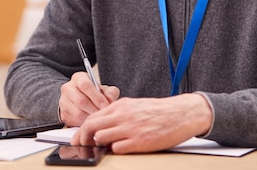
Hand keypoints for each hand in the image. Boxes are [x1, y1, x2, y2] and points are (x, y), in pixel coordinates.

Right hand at [58, 72, 119, 126]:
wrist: (81, 99)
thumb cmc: (94, 94)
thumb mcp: (104, 89)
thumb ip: (110, 93)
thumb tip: (110, 101)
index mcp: (78, 78)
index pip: (85, 85)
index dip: (97, 96)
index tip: (106, 105)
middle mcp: (68, 88)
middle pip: (81, 101)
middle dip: (95, 109)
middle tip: (104, 115)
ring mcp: (64, 102)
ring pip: (78, 113)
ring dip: (90, 118)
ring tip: (100, 120)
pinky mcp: (63, 114)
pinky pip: (75, 122)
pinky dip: (85, 124)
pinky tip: (92, 123)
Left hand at [70, 93, 212, 153]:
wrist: (180, 114)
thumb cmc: (158, 111)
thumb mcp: (134, 105)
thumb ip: (117, 113)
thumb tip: (102, 124)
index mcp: (120, 106)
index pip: (92, 116)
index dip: (81, 129)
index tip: (76, 137)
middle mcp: (122, 116)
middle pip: (91, 127)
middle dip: (82, 138)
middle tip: (80, 145)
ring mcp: (130, 129)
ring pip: (101, 138)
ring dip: (99, 145)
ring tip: (102, 148)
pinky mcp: (139, 142)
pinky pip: (118, 149)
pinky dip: (115, 151)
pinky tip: (119, 149)